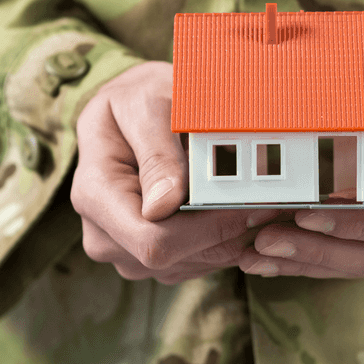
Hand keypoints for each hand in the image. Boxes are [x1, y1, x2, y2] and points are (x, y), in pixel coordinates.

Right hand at [71, 61, 278, 283]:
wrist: (131, 111)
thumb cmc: (138, 99)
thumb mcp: (147, 105)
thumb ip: (157, 153)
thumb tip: (163, 205)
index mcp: (94, 195)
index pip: (154, 241)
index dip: (210, 228)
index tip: (253, 202)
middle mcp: (102, 235)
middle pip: (174, 258)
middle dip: (225, 231)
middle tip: (269, 200)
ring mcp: (124, 252)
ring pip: (191, 264)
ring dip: (229, 238)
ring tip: (255, 198)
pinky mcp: (149, 258)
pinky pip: (196, 263)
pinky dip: (224, 240)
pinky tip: (237, 209)